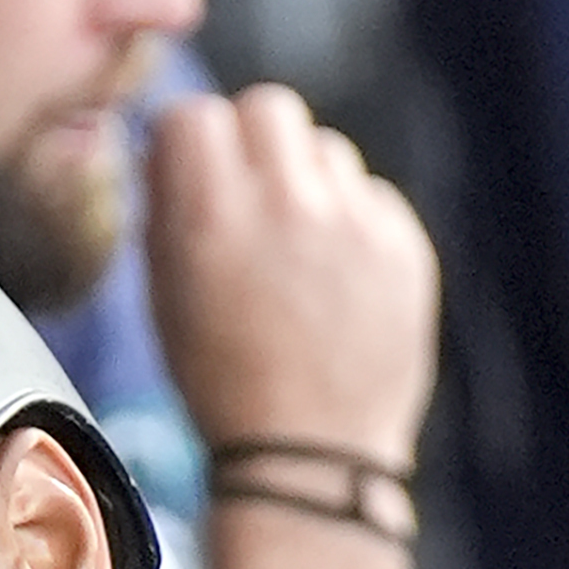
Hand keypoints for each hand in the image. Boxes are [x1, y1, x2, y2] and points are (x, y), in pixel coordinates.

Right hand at [143, 84, 439, 473]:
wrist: (311, 460)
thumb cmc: (223, 385)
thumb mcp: (164, 298)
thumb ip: (165, 211)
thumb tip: (169, 149)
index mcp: (211, 215)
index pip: (194, 115)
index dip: (187, 143)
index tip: (191, 171)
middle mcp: (287, 204)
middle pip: (268, 108)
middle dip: (251, 143)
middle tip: (249, 196)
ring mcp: (354, 223)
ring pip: (327, 149)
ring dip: (307, 182)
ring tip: (297, 250)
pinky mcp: (405, 247)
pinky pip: (373, 197)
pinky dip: (353, 225)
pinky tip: (337, 279)